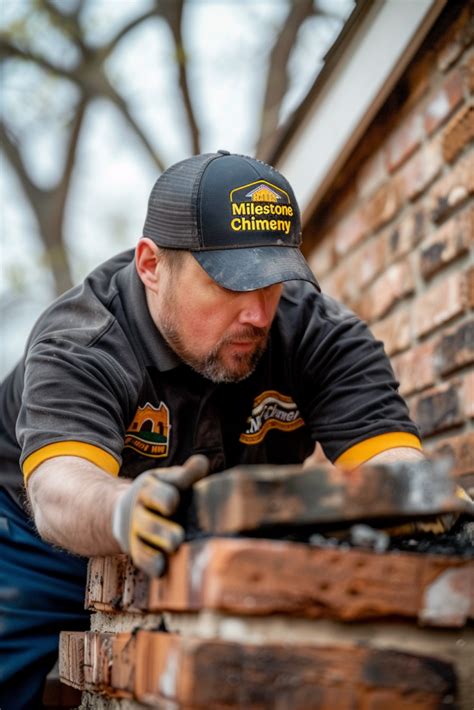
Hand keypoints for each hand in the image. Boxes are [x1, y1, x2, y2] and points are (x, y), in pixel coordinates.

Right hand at [112, 455, 208, 575]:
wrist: (126, 511)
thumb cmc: (159, 492)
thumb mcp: (169, 479)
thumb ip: (186, 474)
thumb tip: (202, 462)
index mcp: (148, 490)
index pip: (156, 495)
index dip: (165, 500)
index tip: (173, 504)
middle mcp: (139, 513)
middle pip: (149, 524)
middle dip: (161, 531)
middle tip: (177, 537)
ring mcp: (137, 534)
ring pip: (143, 545)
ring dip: (158, 549)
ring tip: (174, 549)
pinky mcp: (138, 551)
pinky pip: (142, 560)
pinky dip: (151, 565)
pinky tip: (162, 568)